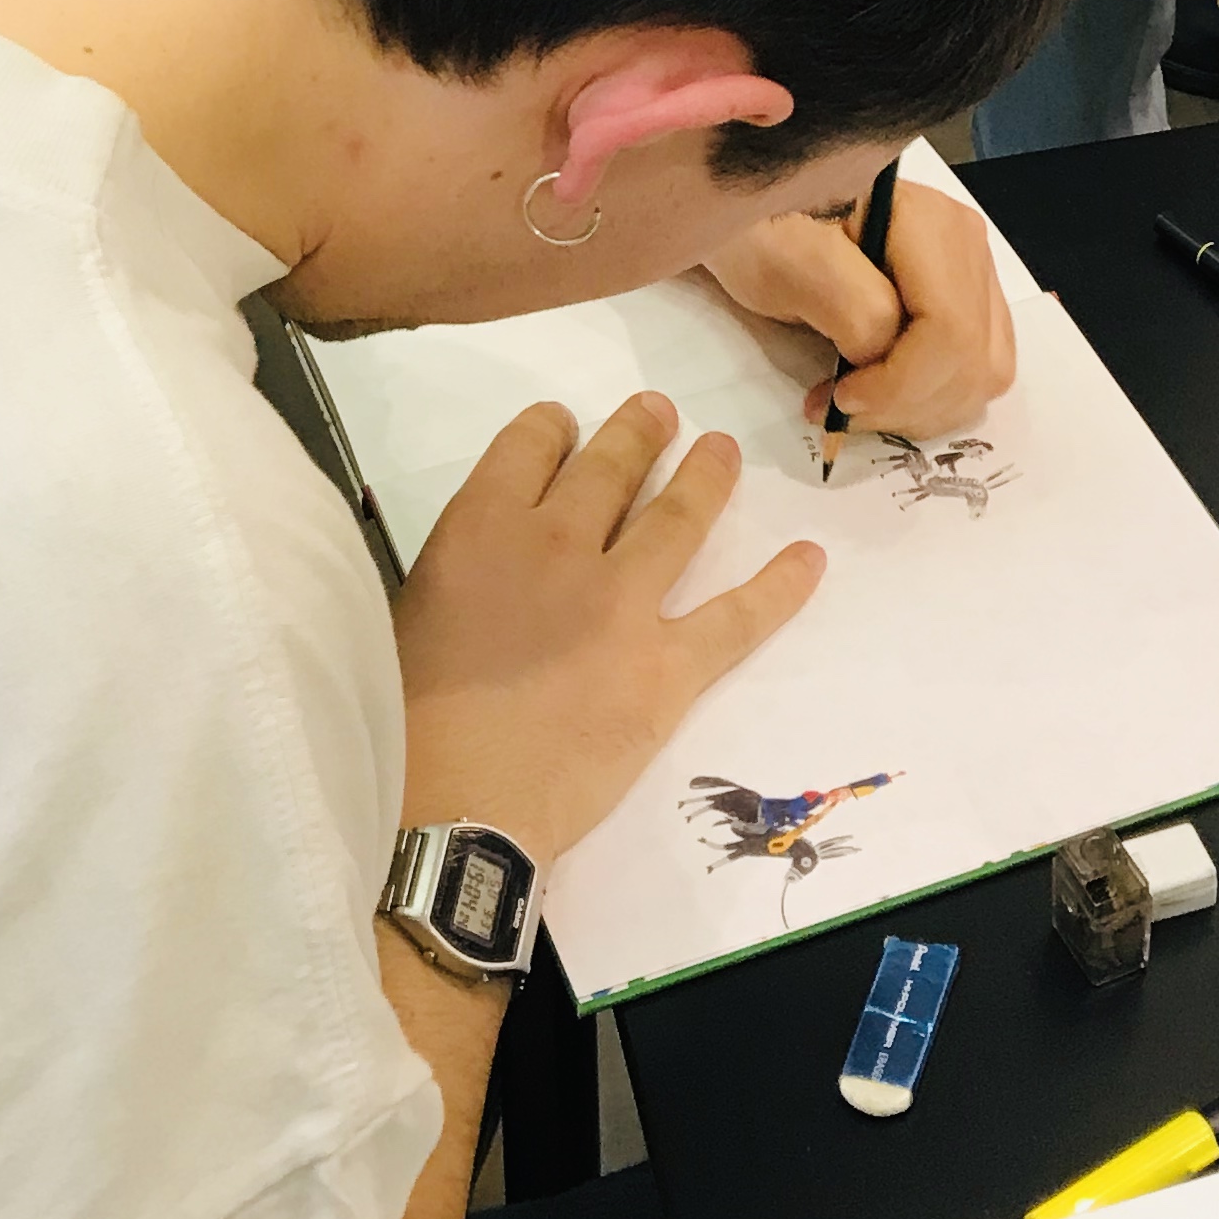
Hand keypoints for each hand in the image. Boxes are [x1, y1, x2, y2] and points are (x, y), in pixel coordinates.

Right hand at [393, 395, 820, 862]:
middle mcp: (558, 544)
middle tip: (660, 413)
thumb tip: (488, 558)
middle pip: (610, 467)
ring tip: (722, 450)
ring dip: (706, 475)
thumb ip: (461, 567)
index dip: (554, 428)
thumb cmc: (409, 719)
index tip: (567, 427)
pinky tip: (810, 558)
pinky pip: (734, 618)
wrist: (451, 806)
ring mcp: (619, 602)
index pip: (530, 444)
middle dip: (638, 432)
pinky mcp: (665, 666)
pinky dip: (779, 586)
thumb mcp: (412, 608)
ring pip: (677, 517)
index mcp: (483, 526)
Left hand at [702, 178, 1018, 438]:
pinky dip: (937, 401)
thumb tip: (887, 359)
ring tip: (860, 407)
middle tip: (841, 412)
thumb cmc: (764, 232)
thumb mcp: (790, 263)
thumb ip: (853, 307)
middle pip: (971, 356)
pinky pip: (982, 370)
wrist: (762, 217)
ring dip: (923, 411)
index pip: (948, 328)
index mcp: (928, 220)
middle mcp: (965, 243)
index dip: (901, 382)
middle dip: (907, 405)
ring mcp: (973, 272)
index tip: (840, 399)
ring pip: (985, 371)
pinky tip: (886, 398)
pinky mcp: (968, 301)